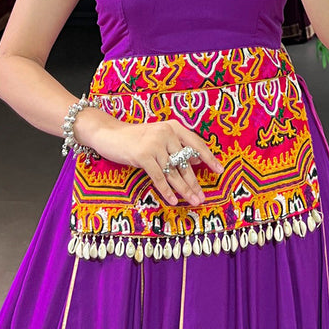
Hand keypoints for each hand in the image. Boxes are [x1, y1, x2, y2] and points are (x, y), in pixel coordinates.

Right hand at [82, 112, 223, 206]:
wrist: (109, 134)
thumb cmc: (134, 138)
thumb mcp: (157, 136)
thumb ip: (174, 145)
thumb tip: (195, 161)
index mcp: (173, 127)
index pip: (195, 144)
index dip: (209, 158)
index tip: (219, 170)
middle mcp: (166, 133)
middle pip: (185, 162)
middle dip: (195, 182)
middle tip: (202, 197)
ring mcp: (155, 144)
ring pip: (174, 172)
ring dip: (184, 189)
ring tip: (193, 201)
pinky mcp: (143, 155)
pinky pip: (159, 177)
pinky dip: (167, 190)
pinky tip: (173, 200)